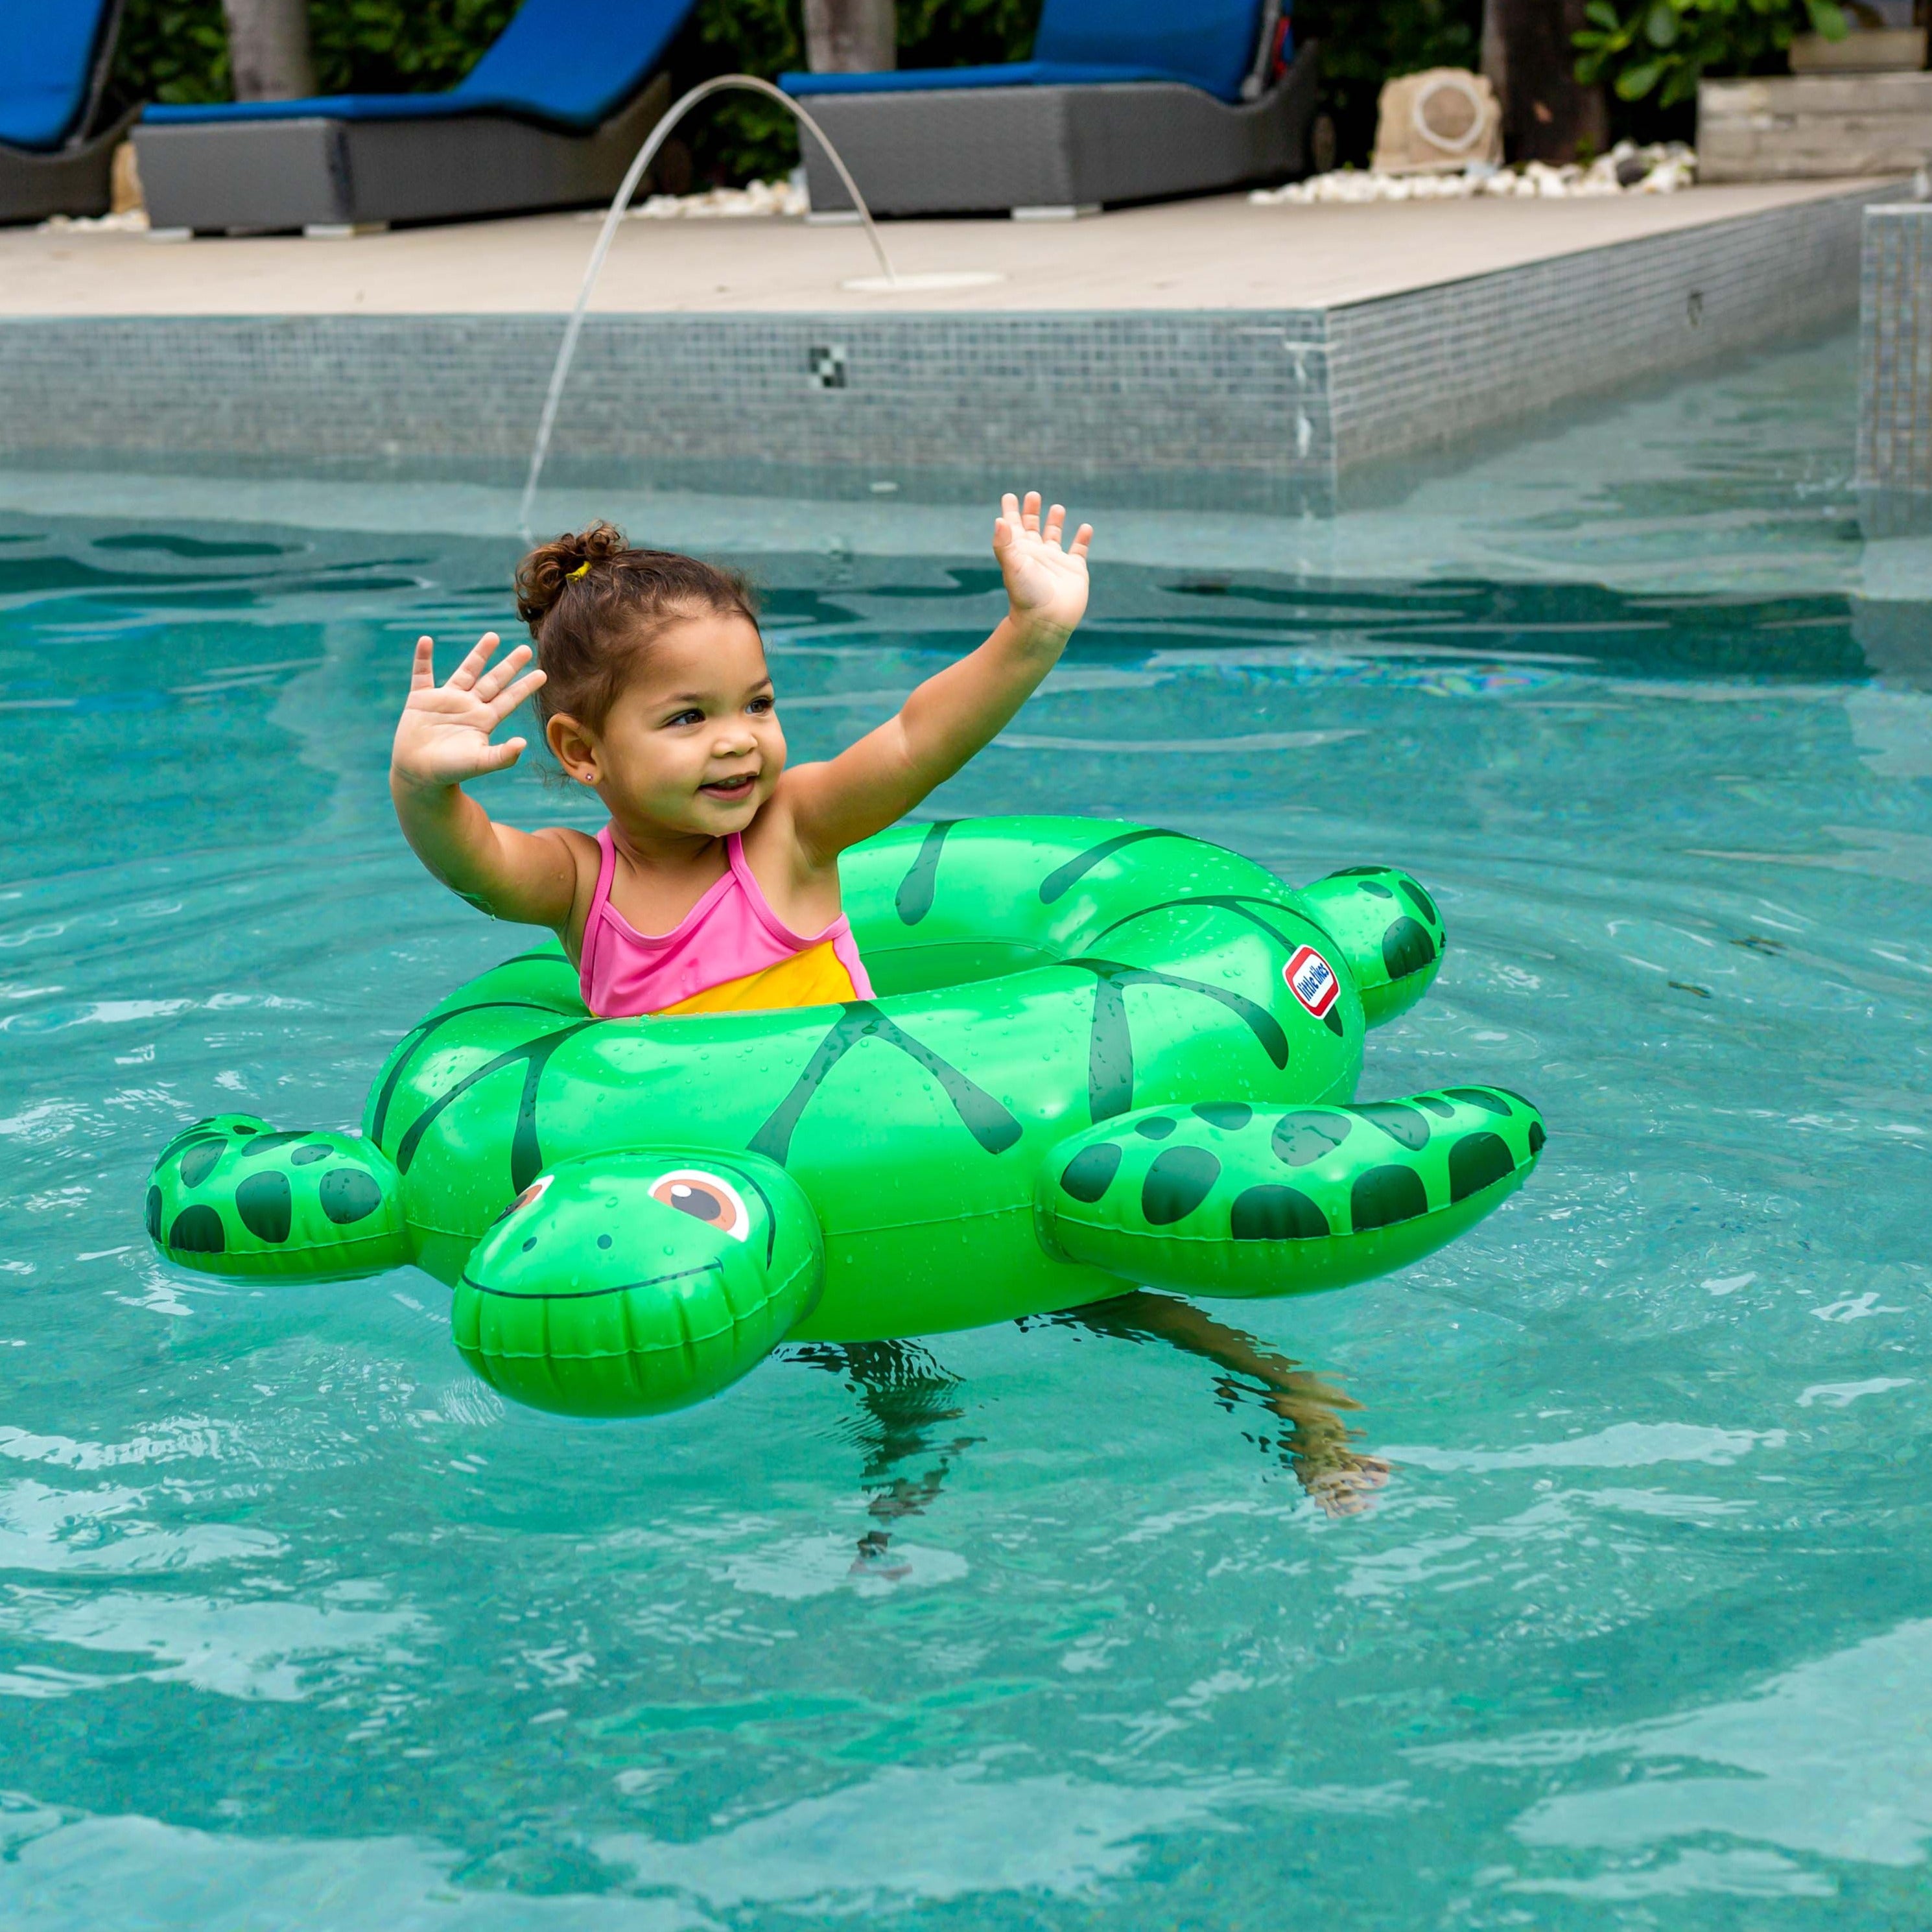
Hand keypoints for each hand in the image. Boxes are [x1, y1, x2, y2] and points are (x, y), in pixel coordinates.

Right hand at [390, 633, 545, 792]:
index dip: (525, 687)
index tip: (543, 673)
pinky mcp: (421, 699)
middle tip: (527, 649)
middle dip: (509, 665)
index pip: (509, 699)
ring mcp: (445, 700)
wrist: (419, 774)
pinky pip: (421, 673)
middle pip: (493, 681)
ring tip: (493, 636)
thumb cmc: (451, 771)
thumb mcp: (479, 762)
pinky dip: (422, 658)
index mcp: (484, 720)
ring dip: (479, 654)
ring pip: (466, 671)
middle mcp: (468, 706)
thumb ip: (502, 756)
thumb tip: (524, 744)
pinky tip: (426, 641)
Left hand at [992, 490, 1092, 644]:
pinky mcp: (1074, 570)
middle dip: (1032, 511)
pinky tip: (1085, 527)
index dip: (1010, 511)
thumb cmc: (1027, 595)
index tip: (1009, 495)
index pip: (1012, 526)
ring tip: (1057, 507)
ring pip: (1055, 536)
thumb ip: (1004, 543)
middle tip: (1033, 495)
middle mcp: (1036, 555)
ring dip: (1055, 522)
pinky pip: (1079, 551)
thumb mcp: (1013, 566)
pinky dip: (1083, 539)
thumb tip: (999, 520)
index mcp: (1020, 552)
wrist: (1047, 621)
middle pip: (1033, 527)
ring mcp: (1056, 562)